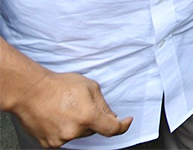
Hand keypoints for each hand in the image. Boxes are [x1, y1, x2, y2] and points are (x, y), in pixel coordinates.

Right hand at [10, 71, 132, 147]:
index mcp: (87, 116)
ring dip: (78, 125)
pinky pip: (64, 138)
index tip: (126, 122)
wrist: (29, 92)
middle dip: (92, 119)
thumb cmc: (58, 86)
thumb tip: (111, 117)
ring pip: (79, 134)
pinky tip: (57, 117)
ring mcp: (60, 139)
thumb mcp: (90, 87)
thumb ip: (103, 105)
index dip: (122, 126)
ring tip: (65, 109)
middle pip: (93, 129)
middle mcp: (74, 131)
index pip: (112, 129)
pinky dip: (65, 129)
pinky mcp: (49, 143)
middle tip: (81, 105)